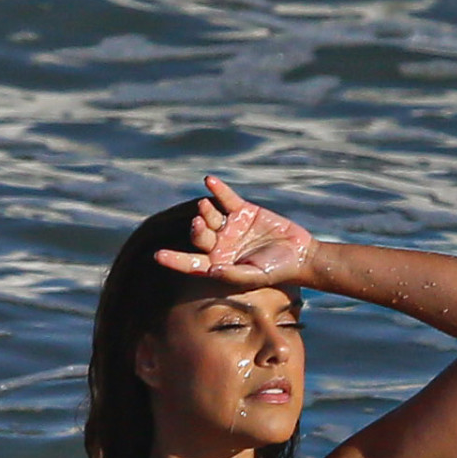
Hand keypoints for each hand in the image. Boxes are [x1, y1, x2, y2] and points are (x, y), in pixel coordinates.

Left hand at [153, 176, 314, 286]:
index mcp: (217, 264)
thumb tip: (210, 270)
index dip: (174, 259)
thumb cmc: (275, 271)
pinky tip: (209, 181)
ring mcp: (230, 226)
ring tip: (204, 208)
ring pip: (210, 215)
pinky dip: (218, 189)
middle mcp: (219, 245)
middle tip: (199, 224)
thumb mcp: (254, 276)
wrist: (299, 255)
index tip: (157, 255)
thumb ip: (232, 274)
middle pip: (199, 235)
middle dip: (197, 230)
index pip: (190, 262)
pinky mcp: (243, 211)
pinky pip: (226, 198)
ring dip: (205, 211)